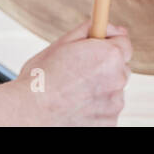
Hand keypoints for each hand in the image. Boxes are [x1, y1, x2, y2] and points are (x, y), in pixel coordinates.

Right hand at [13, 22, 131, 125]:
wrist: (28, 113)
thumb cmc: (41, 78)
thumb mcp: (63, 43)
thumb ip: (91, 30)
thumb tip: (114, 28)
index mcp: (109, 56)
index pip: (125, 43)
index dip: (109, 44)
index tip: (98, 48)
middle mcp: (117, 80)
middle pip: (120, 68)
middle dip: (105, 68)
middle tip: (79, 72)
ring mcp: (114, 105)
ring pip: (113, 91)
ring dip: (100, 90)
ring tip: (73, 93)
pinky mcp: (109, 124)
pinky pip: (107, 111)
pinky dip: (96, 109)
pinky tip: (76, 107)